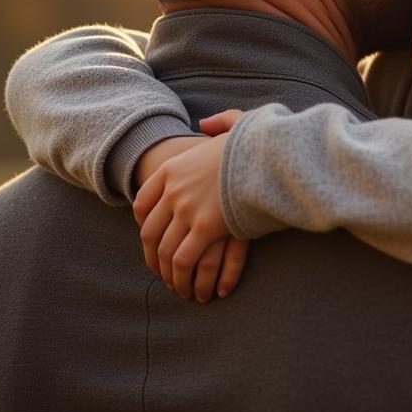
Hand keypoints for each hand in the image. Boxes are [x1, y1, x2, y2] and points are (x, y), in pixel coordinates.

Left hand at [133, 109, 245, 299]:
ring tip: (177, 287)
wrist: (269, 151)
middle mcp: (173, 189)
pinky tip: (192, 288)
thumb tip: (204, 123)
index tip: (150, 237)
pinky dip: (183, 277)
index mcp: (172, 167)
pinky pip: (184, 259)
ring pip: (165, 250)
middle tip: (159, 270)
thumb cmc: (258, 142)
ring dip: (168, 274)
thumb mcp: (232, 124)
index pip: (142, 201)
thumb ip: (216, 123)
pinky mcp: (206, 227)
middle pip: (149, 231)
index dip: (144, 224)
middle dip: (152, 256)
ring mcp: (187, 209)